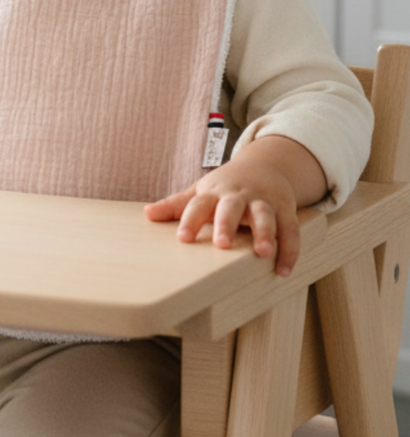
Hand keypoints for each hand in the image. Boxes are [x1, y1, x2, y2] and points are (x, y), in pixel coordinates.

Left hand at [144, 135, 326, 276]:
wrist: (265, 165)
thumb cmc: (226, 186)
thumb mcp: (201, 191)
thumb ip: (176, 205)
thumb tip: (147, 214)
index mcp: (214, 192)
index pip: (198, 205)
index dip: (190, 220)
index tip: (182, 238)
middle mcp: (238, 196)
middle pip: (231, 207)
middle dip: (227, 224)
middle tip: (221, 244)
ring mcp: (263, 202)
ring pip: (265, 216)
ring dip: (265, 233)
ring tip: (263, 254)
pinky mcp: (285, 210)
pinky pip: (290, 230)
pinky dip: (290, 250)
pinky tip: (284, 270)